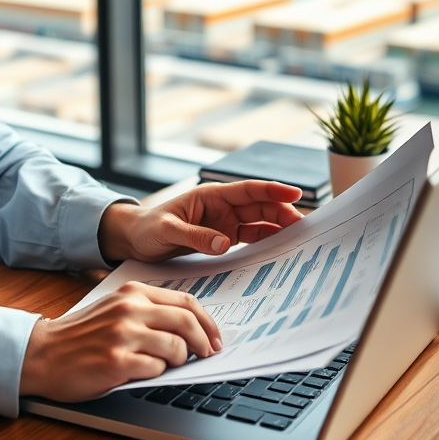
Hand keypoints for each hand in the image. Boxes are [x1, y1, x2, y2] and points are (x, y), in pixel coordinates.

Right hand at [19, 281, 220, 400]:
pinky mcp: (116, 361)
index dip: (207, 322)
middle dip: (204, 343)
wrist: (42, 353)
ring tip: (164, 365)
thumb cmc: (80, 335)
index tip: (215, 338)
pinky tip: (141, 372)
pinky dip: (156, 373)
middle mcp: (129, 309)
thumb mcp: (114, 309)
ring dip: (177, 361)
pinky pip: (156, 369)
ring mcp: (123, 334)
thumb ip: (147, 311)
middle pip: (186, 322)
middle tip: (206, 355)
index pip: (185, 301)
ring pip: (176, 347)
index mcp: (132, 293)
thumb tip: (190, 327)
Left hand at [98, 180, 302, 263]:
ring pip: (259, 222)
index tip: (296, 194)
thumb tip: (223, 244)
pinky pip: (250, 238)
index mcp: (210, 196)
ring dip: (279, 227)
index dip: (272, 191)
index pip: (247, 190)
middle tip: (304, 226)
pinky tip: (280, 249)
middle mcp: (221, 207)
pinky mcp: (222, 238)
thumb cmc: (147, 228)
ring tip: (300, 238)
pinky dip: (266, 241)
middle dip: (283, 212)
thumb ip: (195, 236)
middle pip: (259, 206)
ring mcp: (224, 222)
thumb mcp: (167, 231)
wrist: (134, 240)